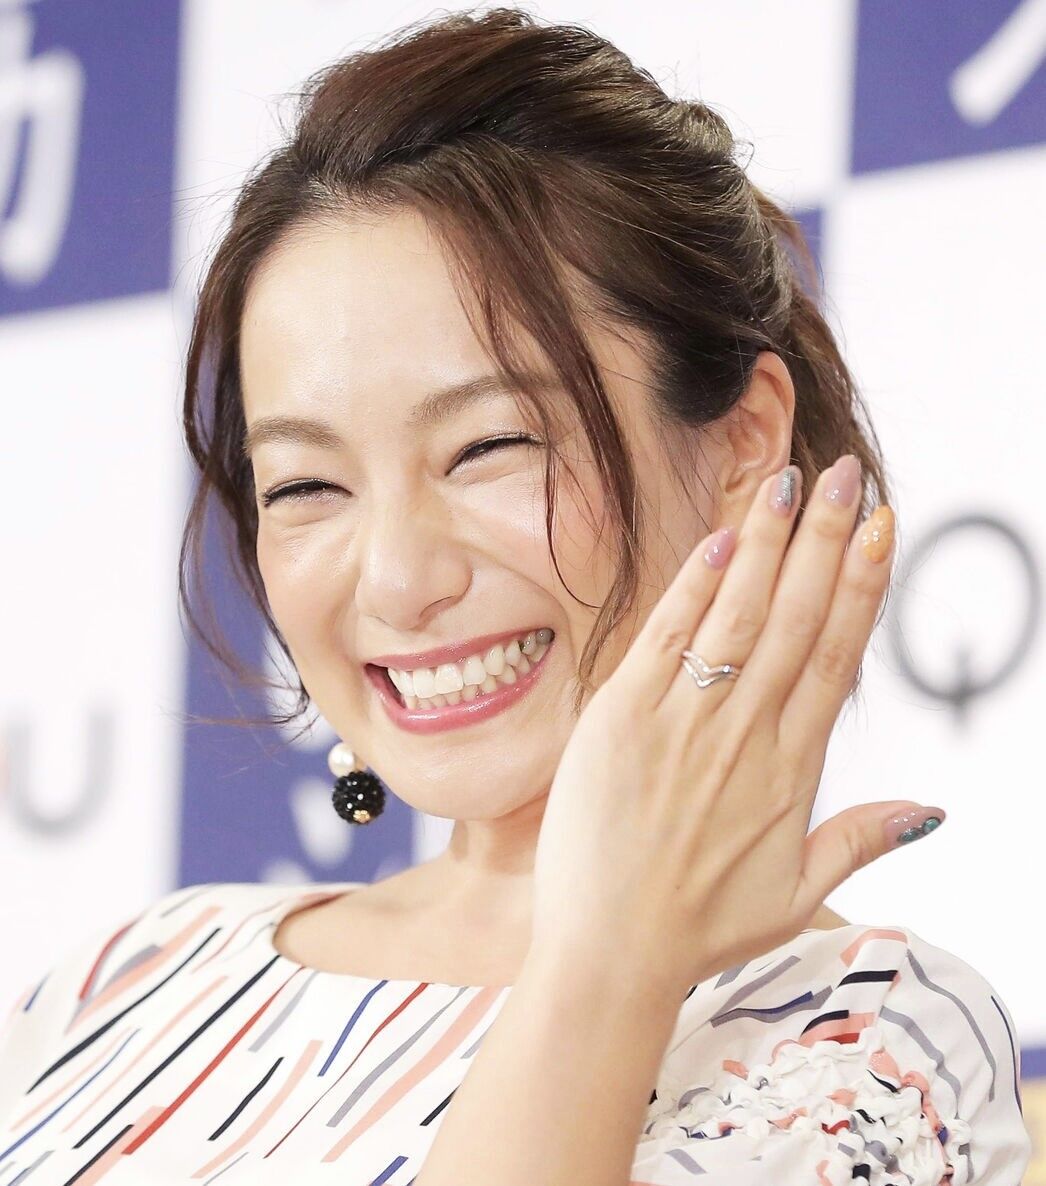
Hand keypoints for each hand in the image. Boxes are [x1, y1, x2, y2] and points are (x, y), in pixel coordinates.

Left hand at [530, 455, 944, 992]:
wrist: (609, 953)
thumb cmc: (700, 928)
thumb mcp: (796, 896)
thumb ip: (859, 839)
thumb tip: (929, 808)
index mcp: (791, 770)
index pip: (836, 656)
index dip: (860, 586)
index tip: (879, 528)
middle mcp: (742, 735)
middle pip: (794, 619)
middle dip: (822, 541)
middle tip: (842, 475)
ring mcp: (680, 723)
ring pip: (734, 616)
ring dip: (764, 545)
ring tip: (786, 482)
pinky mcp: (619, 720)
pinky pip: (664, 640)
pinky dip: (691, 589)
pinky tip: (718, 541)